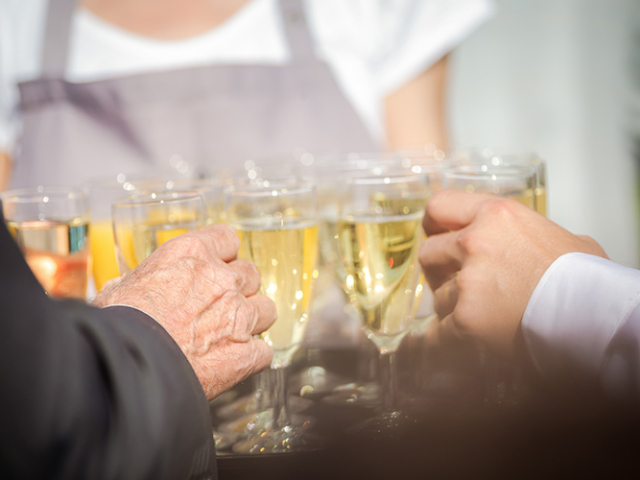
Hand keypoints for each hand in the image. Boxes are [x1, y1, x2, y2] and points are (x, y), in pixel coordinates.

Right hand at [93, 225, 276, 398]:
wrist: (127, 366)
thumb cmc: (117, 326)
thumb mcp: (119, 288)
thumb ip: (140, 282)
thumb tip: (126, 288)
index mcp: (191, 254)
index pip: (227, 239)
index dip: (223, 254)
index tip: (216, 266)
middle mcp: (222, 280)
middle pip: (250, 274)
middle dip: (238, 288)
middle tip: (220, 305)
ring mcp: (239, 317)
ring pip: (267, 309)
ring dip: (253, 319)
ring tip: (232, 333)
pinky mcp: (245, 354)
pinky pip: (264, 351)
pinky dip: (252, 357)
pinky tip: (235, 362)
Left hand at [419, 190, 606, 354]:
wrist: (600, 320)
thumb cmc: (589, 282)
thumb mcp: (563, 239)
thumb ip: (529, 234)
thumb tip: (526, 243)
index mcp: (498, 215)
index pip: (439, 205)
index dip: (434, 224)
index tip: (435, 234)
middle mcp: (475, 243)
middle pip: (429, 253)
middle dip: (441, 271)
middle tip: (462, 286)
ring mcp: (467, 283)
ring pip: (435, 296)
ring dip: (452, 308)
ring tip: (484, 318)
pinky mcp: (465, 321)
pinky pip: (435, 333)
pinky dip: (445, 342)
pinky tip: (461, 346)